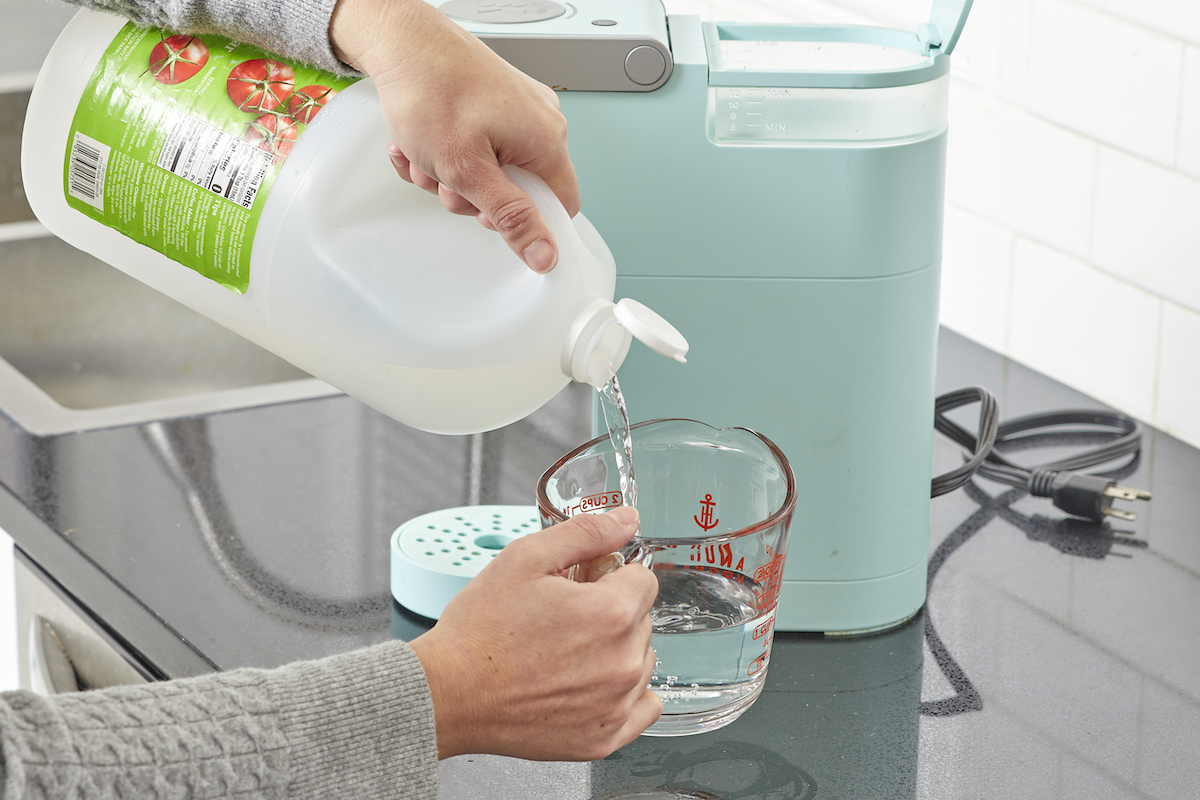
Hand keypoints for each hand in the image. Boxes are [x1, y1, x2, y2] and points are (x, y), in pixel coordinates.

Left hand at [329, 0, 579, 272]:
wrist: (401, 42)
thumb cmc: (431, 91)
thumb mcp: (468, 171)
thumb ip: (509, 217)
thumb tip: (544, 253)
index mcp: (547, 141)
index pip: (560, 206)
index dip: (528, 223)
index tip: (494, 220)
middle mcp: (540, 122)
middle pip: (518, 191)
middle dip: (473, 196)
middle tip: (446, 181)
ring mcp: (517, 110)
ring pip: (491, 171)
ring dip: (451, 175)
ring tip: (425, 155)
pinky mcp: (494, 103)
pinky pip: (478, 147)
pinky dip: (446, 152)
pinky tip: (422, 142)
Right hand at [409, 507, 660, 760]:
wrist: (449, 693)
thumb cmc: (479, 631)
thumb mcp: (526, 558)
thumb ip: (586, 533)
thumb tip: (627, 520)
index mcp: (611, 613)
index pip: (644, 579)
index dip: (610, 575)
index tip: (583, 585)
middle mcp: (623, 662)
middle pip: (642, 619)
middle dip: (611, 611)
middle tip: (563, 617)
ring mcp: (616, 704)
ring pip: (641, 659)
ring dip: (617, 650)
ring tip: (566, 651)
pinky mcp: (604, 738)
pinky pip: (644, 707)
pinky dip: (625, 694)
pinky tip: (590, 683)